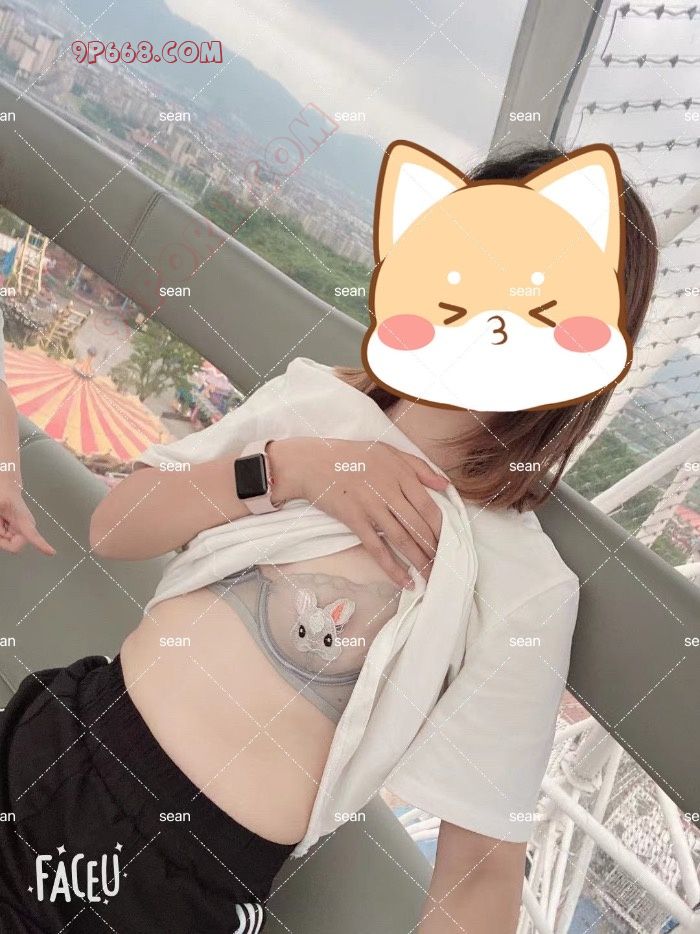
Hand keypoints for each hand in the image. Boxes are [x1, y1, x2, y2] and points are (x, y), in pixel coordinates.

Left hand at [0, 483, 54, 555]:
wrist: (7, 489)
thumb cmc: (4, 495)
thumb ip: (0, 524)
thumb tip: (5, 535)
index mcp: (24, 520)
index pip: (33, 534)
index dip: (42, 544)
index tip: (51, 552)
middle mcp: (27, 526)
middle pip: (14, 546)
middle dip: (3, 540)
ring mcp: (24, 529)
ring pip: (9, 543)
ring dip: (1, 534)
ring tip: (0, 520)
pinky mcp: (20, 530)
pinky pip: (9, 539)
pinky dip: (2, 533)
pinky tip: (2, 523)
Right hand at [269, 438, 447, 587]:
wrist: (311, 463)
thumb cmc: (351, 455)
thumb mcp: (387, 450)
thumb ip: (419, 467)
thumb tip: (445, 485)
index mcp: (400, 473)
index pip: (429, 507)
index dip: (441, 529)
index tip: (448, 543)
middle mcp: (389, 490)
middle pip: (418, 526)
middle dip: (434, 549)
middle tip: (443, 565)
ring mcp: (371, 506)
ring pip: (402, 539)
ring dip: (419, 561)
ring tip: (431, 576)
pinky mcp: (354, 520)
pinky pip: (377, 549)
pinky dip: (392, 567)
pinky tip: (405, 581)